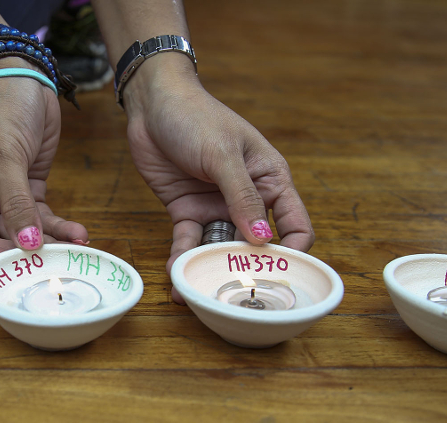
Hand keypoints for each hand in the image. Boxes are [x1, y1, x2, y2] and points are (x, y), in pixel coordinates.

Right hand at [0, 64, 87, 266]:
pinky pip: (40, 217)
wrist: (22, 75)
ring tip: (71, 251)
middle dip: (17, 252)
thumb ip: (16, 203)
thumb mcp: (4, 157)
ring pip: (20, 232)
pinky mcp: (27, 189)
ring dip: (45, 243)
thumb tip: (27, 243)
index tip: (5, 262)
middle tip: (46, 261)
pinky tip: (78, 234)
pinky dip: (58, 227)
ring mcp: (0, 196)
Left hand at [122, 56, 313, 302]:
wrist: (152, 103)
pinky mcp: (187, 211)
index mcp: (270, 180)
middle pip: (256, 244)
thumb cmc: (197, 117)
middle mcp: (248, 199)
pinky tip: (176, 277)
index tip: (280, 276)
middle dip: (247, 269)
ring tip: (200, 295)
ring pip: (219, 248)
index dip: (292, 252)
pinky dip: (182, 259)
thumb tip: (263, 238)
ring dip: (210, 270)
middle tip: (236, 295)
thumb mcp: (223, 155)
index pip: (295, 224)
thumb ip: (243, 197)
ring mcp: (217, 207)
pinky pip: (189, 242)